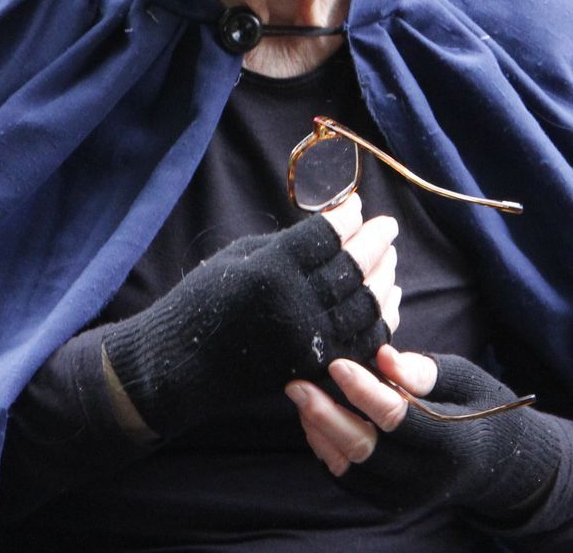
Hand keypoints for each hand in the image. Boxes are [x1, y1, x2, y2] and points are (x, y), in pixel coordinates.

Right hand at [103, 194, 397, 436]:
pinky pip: (361, 341)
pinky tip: (387, 298)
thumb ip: (287, 245)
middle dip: (375, 242)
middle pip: (353, 269)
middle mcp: (296, 306)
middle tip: (387, 225)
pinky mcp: (314, 367)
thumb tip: (333, 228)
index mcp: (272, 271)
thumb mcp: (239, 257)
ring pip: (365, 305)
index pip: (325, 237)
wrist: (182, 365)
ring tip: (390, 258)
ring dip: (383, 277)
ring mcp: (308, 341)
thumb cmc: (203, 301)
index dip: (346, 218)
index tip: (356, 205)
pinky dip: (380, 319)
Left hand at [286, 345, 552, 518]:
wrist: (494, 462)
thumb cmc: (477, 406)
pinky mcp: (390, 502)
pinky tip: (315, 420)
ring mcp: (406, 496)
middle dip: (325, 415)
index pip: (397, 420)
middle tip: (296, 384)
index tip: (336, 363)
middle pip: (365, 449)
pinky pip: (348, 479)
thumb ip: (422, 371)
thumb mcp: (462, 379)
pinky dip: (327, 450)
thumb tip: (382, 354)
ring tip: (302, 397)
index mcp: (452, 444)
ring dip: (320, 432)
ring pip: (350, 467)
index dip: (363, 391)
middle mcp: (426, 479)